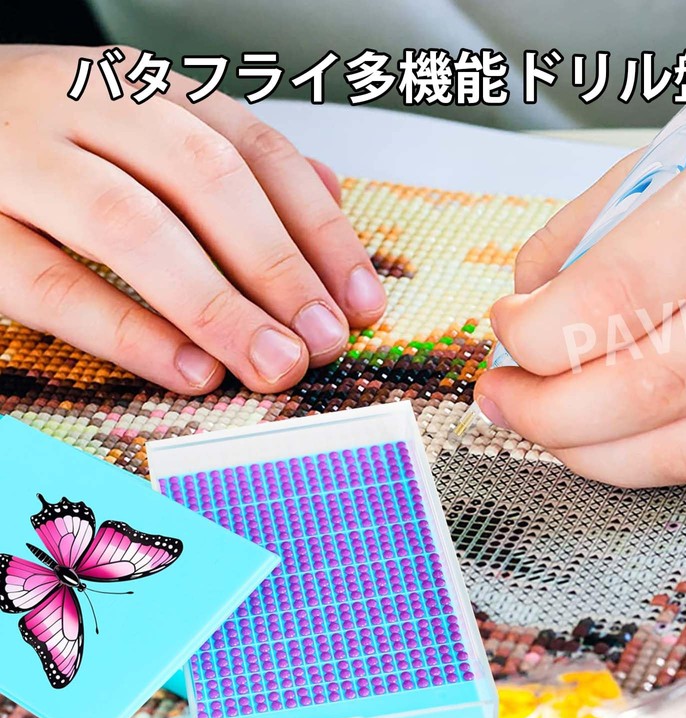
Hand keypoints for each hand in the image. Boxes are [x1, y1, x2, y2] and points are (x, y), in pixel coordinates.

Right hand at [0, 45, 385, 393]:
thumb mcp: (150, 132)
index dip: (321, 234)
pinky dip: (130, 333)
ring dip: (218, 306)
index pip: (259, 152)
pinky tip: (191, 370)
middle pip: (206, 181)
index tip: (362, 305)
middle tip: (323, 342)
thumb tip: (331, 193)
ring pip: (133, 228)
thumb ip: (238, 162)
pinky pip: (52, 284)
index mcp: (147, 90)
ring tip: (274, 364)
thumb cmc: (56, 143)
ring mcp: (21, 159)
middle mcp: (88, 108)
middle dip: (278, 269)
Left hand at [475, 102, 685, 487]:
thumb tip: (525, 307)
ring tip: (547, 424)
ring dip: (596, 452)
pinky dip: (657, 453)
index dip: (537, 332)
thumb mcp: (672, 164)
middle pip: (651, 386)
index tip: (507, 328)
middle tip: (505, 397)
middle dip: (550, 412)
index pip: (616, 293)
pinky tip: (626, 423)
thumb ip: (584, 234)